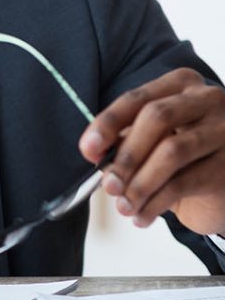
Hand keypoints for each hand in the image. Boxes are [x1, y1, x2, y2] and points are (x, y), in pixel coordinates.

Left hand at [78, 69, 224, 234]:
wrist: (224, 186)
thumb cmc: (183, 155)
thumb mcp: (152, 139)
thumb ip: (125, 139)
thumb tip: (94, 152)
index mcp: (181, 84)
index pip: (137, 98)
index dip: (108, 123)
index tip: (88, 148)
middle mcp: (208, 100)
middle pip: (157, 117)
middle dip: (126, 154)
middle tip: (108, 184)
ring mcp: (224, 131)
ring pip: (172, 151)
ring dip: (140, 183)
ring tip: (123, 206)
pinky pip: (185, 182)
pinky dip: (156, 202)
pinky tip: (142, 216)